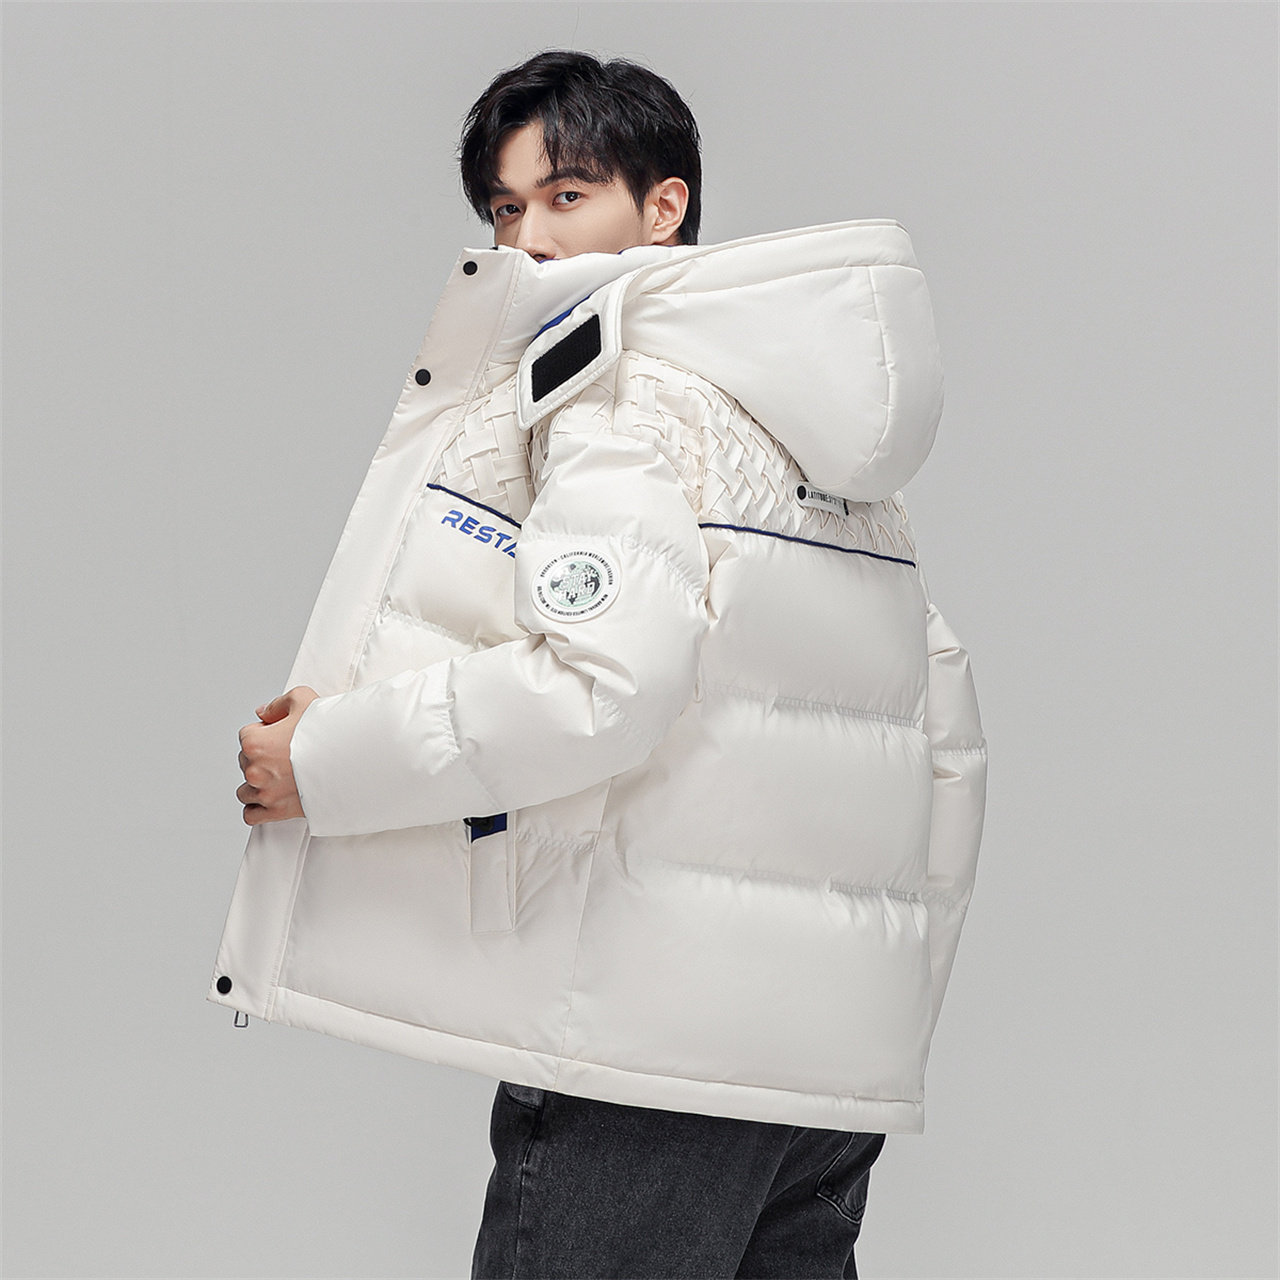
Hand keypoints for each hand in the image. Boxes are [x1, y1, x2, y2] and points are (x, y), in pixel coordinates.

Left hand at [236, 686, 319, 825]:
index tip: (283, 735)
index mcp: (256, 743)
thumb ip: (277, 704)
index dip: (265, 731)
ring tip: (280, 776)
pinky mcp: (277, 811)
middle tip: (287, 753)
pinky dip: (256, 808)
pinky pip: (251, 815)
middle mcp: (256, 770)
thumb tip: (263, 713)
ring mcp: (266, 793)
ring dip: (258, 783)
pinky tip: (272, 797)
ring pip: (245, 790)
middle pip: (245, 762)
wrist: (354, 760)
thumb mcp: (303, 699)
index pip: (246, 735)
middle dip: (262, 757)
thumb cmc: (330, 732)